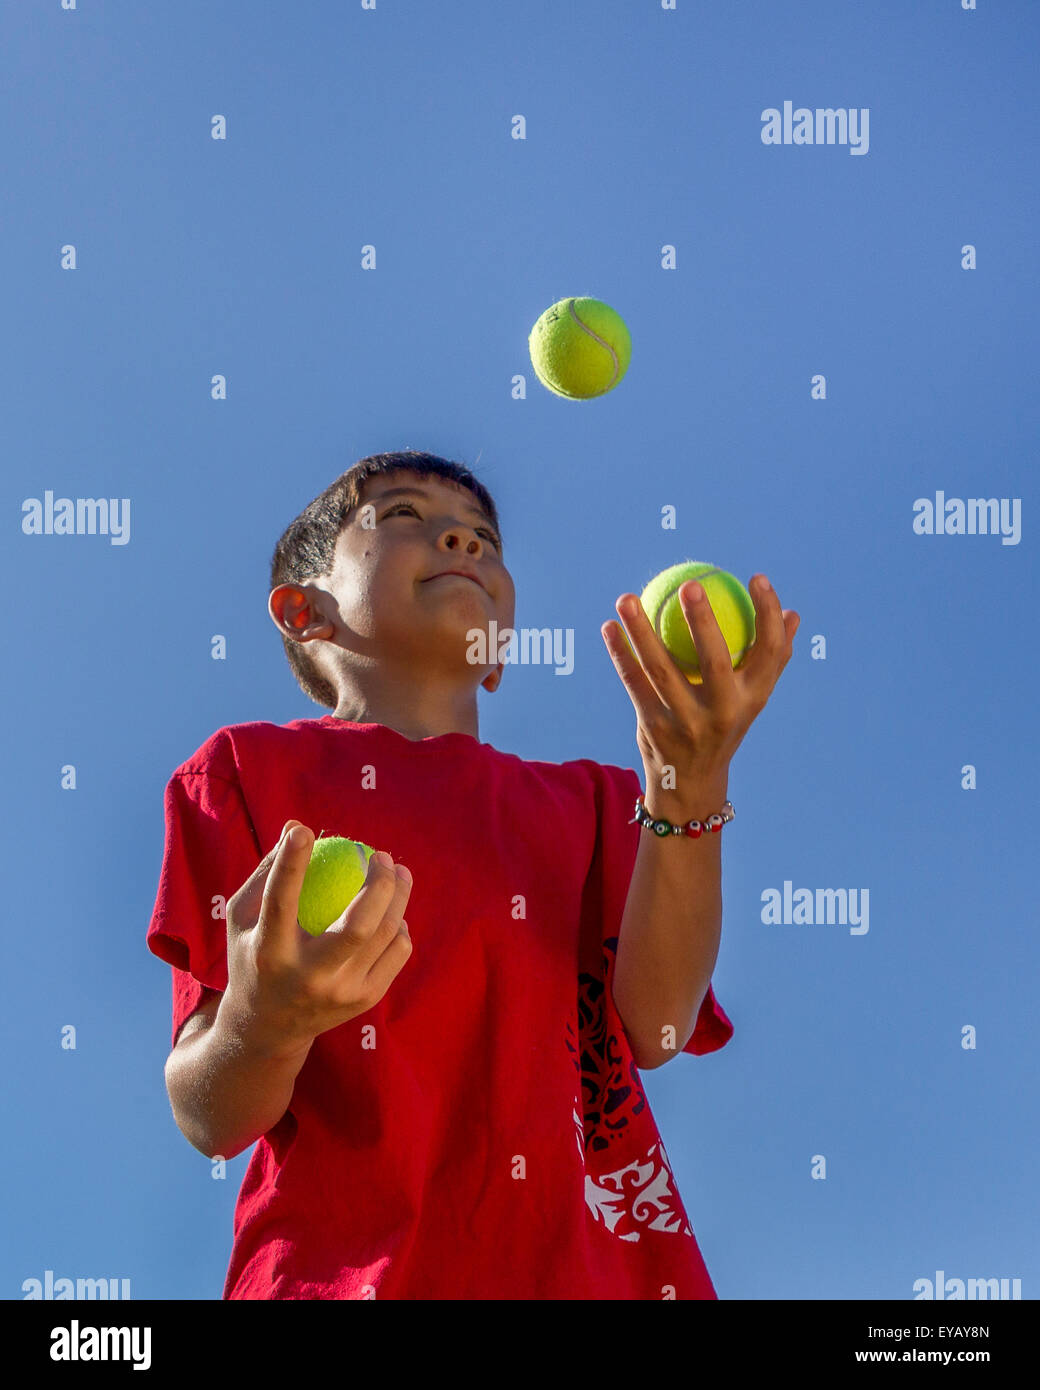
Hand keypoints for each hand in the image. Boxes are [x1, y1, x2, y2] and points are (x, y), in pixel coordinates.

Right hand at [222, 821, 413, 1059]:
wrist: (267, 1028)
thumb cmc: (252, 956)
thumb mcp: (241, 919)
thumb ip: (266, 872)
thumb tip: (294, 826)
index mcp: (269, 954)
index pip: (280, 903)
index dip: (291, 864)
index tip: (304, 830)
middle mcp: (308, 978)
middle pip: (358, 926)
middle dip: (379, 884)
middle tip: (380, 855)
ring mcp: (341, 993)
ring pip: (387, 936)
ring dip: (399, 896)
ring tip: (398, 871)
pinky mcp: (365, 1001)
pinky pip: (397, 952)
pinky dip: (401, 926)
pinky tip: (396, 910)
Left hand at [601, 575, 799, 799]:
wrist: (691, 783)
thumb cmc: (725, 724)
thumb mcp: (751, 699)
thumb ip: (770, 659)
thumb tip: (791, 613)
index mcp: (753, 699)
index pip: (770, 652)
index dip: (768, 613)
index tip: (757, 578)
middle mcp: (722, 712)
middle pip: (714, 661)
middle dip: (702, 621)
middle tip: (689, 583)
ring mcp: (685, 722)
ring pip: (660, 669)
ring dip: (640, 631)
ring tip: (627, 598)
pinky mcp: (653, 727)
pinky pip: (632, 682)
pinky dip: (619, 653)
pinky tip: (609, 627)